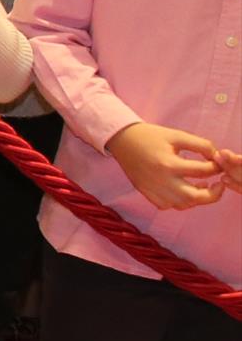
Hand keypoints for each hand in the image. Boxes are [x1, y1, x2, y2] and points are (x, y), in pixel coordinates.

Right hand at [106, 121, 230, 210]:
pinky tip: (182, 190)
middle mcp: (161, 180)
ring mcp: (152, 189)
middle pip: (194, 197)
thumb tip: (216, 156)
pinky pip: (167, 205)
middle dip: (213, 194)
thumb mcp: (177, 135)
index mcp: (169, 163)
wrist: (122, 140)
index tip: (219, 163)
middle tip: (219, 185)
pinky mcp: (145, 192)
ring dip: (196, 199)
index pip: (203, 171)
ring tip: (201, 187)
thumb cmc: (150, 136)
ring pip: (182, 204)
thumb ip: (200, 144)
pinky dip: (178, 202)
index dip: (217, 167)